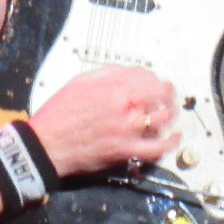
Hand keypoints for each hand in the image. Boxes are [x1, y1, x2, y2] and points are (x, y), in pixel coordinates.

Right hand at [28, 65, 179, 177]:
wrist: (48, 144)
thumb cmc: (58, 115)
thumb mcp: (79, 82)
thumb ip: (106, 74)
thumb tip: (126, 72)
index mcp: (113, 88)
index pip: (147, 78)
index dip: (153, 78)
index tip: (153, 80)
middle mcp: (125, 108)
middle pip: (159, 96)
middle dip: (166, 93)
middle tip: (167, 93)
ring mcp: (128, 131)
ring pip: (163, 118)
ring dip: (170, 112)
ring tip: (171, 110)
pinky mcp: (128, 151)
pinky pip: (158, 147)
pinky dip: (170, 142)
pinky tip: (175, 136)